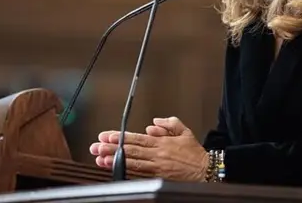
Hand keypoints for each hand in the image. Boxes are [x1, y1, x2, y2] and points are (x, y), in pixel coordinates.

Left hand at [89, 117, 208, 181]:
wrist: (205, 170)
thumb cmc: (195, 153)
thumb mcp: (184, 131)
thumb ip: (169, 123)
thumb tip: (153, 123)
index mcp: (161, 142)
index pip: (136, 138)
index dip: (120, 137)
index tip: (106, 136)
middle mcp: (156, 154)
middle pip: (130, 150)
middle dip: (111, 148)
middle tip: (96, 147)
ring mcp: (156, 167)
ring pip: (131, 163)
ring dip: (114, 161)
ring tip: (100, 159)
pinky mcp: (158, 177)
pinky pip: (139, 174)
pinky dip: (126, 171)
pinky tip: (115, 170)